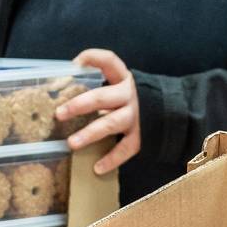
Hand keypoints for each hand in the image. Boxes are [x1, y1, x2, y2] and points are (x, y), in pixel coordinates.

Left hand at [59, 48, 142, 176]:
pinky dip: (111, 159)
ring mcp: (135, 116)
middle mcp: (128, 95)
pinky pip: (125, 149)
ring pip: (111, 124)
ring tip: (71, 143)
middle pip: (102, 97)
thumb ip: (96, 82)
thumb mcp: (117, 84)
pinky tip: (97, 168)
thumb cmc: (127, 99)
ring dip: (90, 133)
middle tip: (59, 113)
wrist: (167, 112)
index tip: (73, 65)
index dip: (92, 58)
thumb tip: (62, 80)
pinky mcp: (140, 136)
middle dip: (79, 105)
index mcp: (121, 78)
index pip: (109, 61)